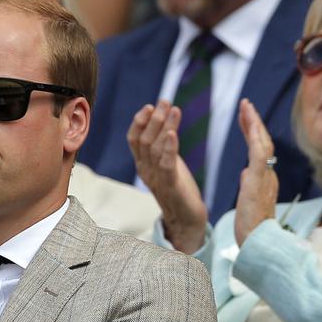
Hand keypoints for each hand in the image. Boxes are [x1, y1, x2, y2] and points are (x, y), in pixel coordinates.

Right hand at [127, 100, 207, 251]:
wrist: (187, 220)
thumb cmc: (179, 189)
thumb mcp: (167, 163)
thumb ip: (163, 146)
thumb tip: (164, 120)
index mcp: (143, 164)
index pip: (134, 139)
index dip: (140, 121)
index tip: (150, 105)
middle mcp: (146, 170)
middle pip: (144, 140)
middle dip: (154, 118)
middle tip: (164, 101)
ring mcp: (156, 179)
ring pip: (154, 148)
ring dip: (164, 126)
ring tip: (173, 109)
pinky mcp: (171, 186)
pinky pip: (166, 165)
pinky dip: (168, 147)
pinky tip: (173, 133)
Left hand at [233, 99, 277, 246]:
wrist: (258, 245)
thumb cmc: (252, 230)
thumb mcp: (248, 202)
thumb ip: (249, 185)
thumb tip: (245, 172)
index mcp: (264, 179)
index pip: (259, 149)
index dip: (253, 131)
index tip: (246, 117)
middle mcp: (268, 175)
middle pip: (262, 141)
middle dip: (253, 121)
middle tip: (246, 104)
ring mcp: (264, 177)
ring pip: (261, 143)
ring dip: (254, 123)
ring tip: (246, 106)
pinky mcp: (258, 181)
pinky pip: (258, 153)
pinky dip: (254, 136)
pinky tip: (250, 123)